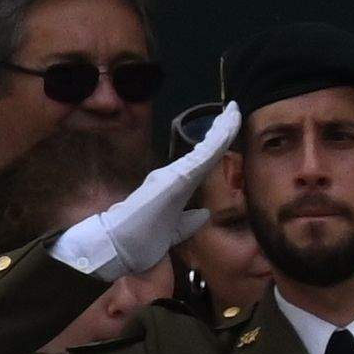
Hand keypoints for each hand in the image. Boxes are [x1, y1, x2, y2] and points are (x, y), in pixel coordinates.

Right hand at [54, 101, 240, 277]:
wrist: (119, 245)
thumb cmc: (139, 239)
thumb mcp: (171, 231)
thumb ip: (187, 222)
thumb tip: (204, 214)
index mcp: (177, 186)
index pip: (205, 160)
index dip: (218, 142)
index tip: (229, 125)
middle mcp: (178, 175)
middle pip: (209, 148)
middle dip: (223, 128)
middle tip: (233, 108)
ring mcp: (178, 173)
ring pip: (210, 147)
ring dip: (224, 127)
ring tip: (233, 110)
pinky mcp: (180, 175)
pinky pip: (207, 153)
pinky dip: (221, 136)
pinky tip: (229, 120)